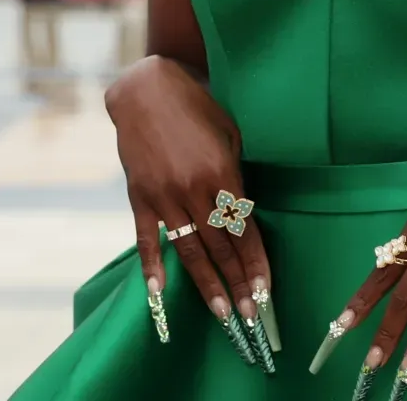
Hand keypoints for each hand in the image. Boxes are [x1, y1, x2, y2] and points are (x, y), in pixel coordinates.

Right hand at [106, 55, 273, 368]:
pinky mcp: (139, 196)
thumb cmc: (197, 108)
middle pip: (221, 247)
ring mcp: (164, 195)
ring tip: (222, 314)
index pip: (244, 230)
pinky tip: (160, 292)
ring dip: (207, 285)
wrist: (146, 90)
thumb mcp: (230, 134)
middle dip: (238, 283)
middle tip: (250, 316)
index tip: (266, 291)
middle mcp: (194, 189)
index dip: (256, 263)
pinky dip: (154, 265)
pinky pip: (148, 237)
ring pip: (190, 250)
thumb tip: (242, 213)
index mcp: (222, 173)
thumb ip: (235, 176)